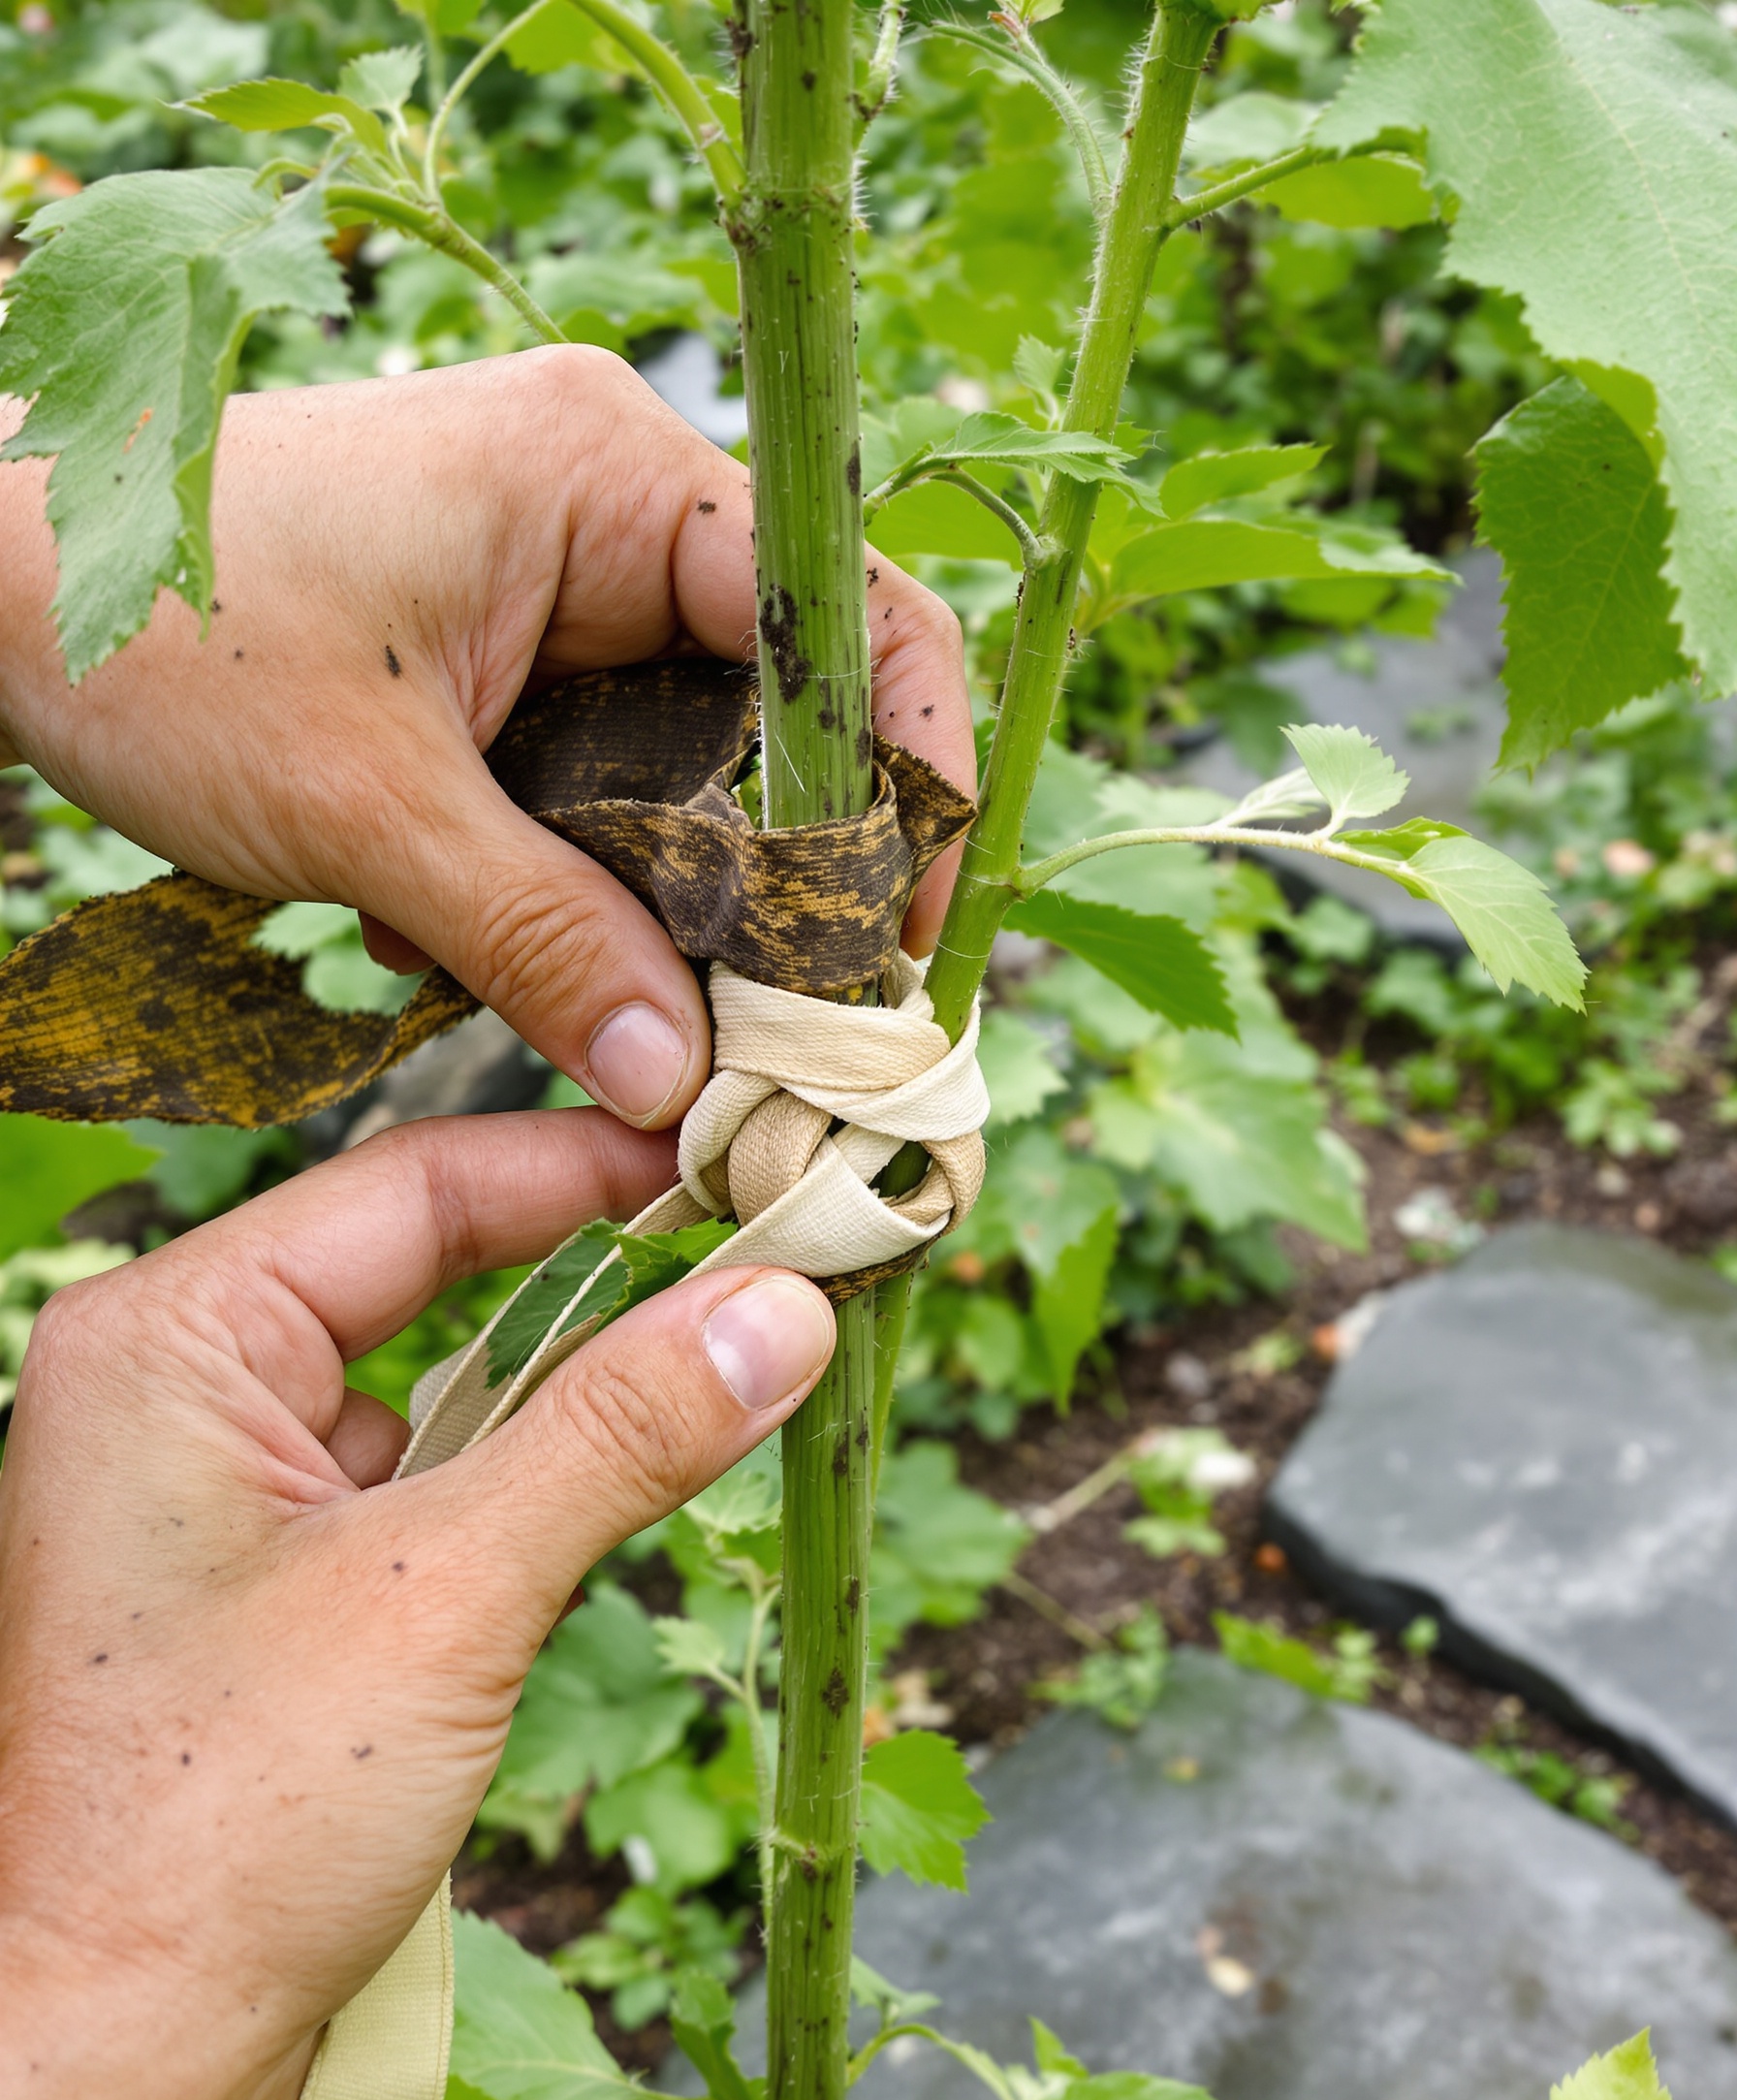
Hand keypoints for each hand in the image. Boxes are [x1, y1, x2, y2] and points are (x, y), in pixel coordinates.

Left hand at [0, 349, 973, 1127]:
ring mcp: (564, 588)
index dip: (902, 786)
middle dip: (788, 881)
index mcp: (614, 478)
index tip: (892, 951)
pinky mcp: (511, 660)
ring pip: (699, 767)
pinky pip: (609, 784)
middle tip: (779, 1035)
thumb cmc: (155, 625)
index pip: (851, 618)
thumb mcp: (364, 804)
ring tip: (642, 1016)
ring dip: (676, 901)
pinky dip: (588, 883)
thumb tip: (678, 1080)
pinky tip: (525, 956)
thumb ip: (539, 939)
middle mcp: (616, 516)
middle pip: (789, 712)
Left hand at [0, 1110, 835, 2099]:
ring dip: (570, 1386)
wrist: (108, 2056)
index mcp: (171, 1339)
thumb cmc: (219, 1821)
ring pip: (434, 1382)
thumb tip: (783, 1308)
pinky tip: (618, 1493)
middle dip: (595, 1274)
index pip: (412, 1188)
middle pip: (425, 1272)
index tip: (733, 1165)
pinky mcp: (264, 1580)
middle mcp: (181, 1388)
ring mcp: (218, 1489)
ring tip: (726, 1364)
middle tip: (762, 1256)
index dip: (587, 1171)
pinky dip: (525, 1480)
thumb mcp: (449, 1593)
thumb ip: (619, 1431)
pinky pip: (420, 1482)